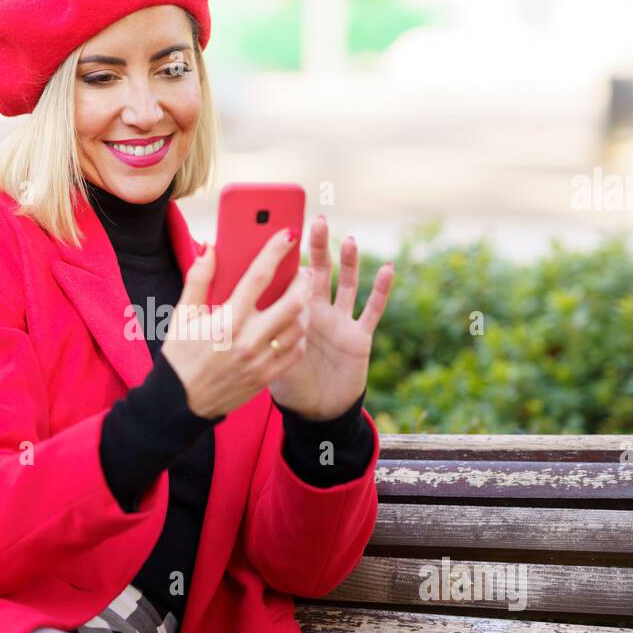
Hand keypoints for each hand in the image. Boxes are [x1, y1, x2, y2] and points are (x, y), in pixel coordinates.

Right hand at [162, 227, 313, 419]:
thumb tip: (211, 248)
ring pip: (299, 327)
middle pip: (292, 302)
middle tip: (303, 271)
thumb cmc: (179, 356)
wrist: (179, 403)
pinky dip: (300, 335)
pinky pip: (295, 352)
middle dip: (302, 281)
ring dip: (305, 308)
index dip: (275, 251)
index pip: (258, 277)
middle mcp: (248, 339)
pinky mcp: (266, 377)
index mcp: (227, 320)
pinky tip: (295, 325)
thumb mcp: (182, 315)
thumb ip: (198, 279)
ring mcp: (260, 360)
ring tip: (301, 296)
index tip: (288, 234)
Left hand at [267, 216, 393, 420]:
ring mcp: (340, 321)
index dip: (291, 255)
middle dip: (319, 247)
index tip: (285, 228)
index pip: (291, 277)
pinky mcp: (359, 336)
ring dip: (350, 263)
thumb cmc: (288, 384)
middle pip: (320, 272)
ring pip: (346, 285)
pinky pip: (372, 310)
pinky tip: (387, 270)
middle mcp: (317, 311)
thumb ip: (260, 326)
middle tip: (317, 221)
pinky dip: (381, 291)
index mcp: (291, 312)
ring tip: (349, 240)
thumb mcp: (267, 353)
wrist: (313, 411)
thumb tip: (245, 302)